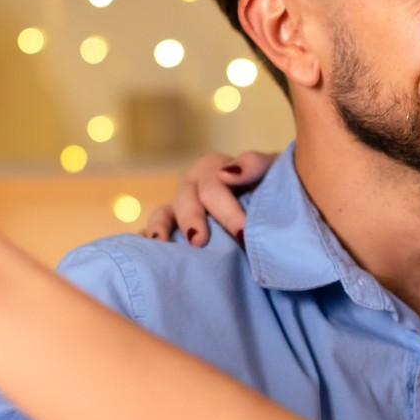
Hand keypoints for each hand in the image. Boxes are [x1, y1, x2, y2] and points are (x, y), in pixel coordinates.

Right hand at [139, 150, 276, 244]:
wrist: (272, 210)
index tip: (241, 233)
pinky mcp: (170, 229)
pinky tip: (146, 254)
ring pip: (164, 214)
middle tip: (201, 243)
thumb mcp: (272, 169)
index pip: (213, 186)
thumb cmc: (273, 187)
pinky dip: (145, 241)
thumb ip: (256, 164)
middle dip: (195, 221)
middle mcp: (191, 184)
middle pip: (187, 201)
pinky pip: (152, 233)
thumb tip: (227, 173)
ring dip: (161, 228)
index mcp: (213, 167)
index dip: (227, 210)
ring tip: (162, 244)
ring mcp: (178, 207)